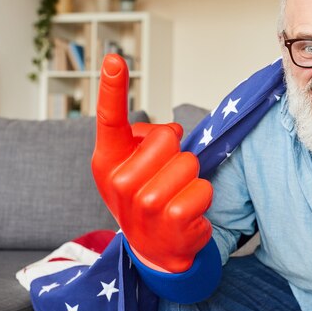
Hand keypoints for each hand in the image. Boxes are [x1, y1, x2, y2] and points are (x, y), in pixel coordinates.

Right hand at [92, 54, 212, 272]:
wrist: (154, 250)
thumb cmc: (145, 198)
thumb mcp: (133, 168)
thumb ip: (144, 140)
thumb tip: (174, 132)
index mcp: (108, 162)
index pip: (109, 120)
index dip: (112, 88)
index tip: (115, 59)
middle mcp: (120, 182)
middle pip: (168, 138)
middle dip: (177, 153)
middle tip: (167, 177)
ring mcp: (145, 204)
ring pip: (189, 163)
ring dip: (192, 178)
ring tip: (176, 197)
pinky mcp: (172, 221)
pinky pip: (203, 188)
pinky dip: (202, 198)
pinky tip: (188, 214)